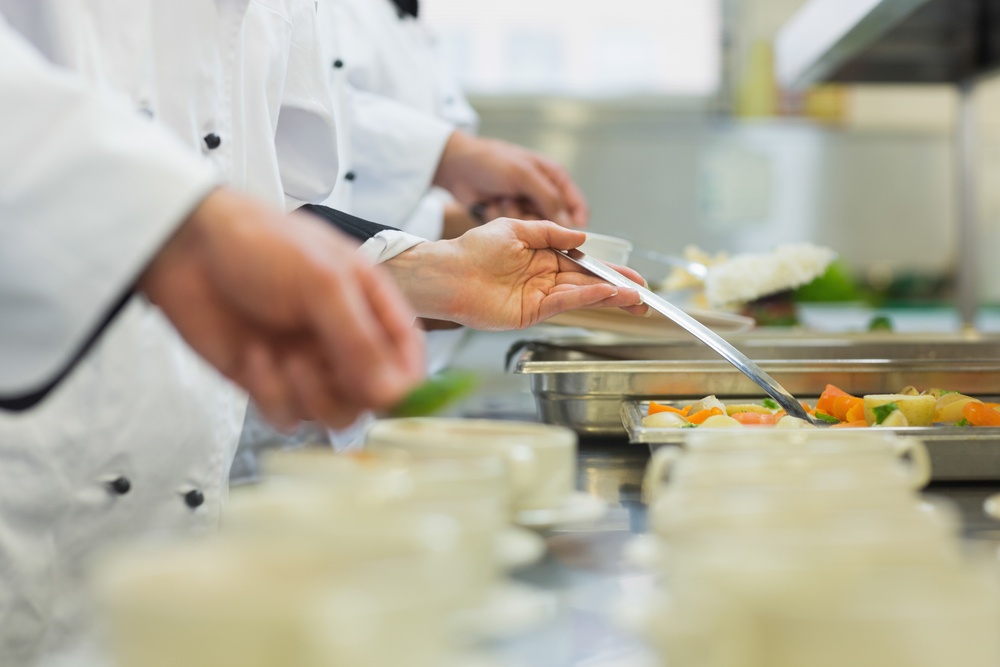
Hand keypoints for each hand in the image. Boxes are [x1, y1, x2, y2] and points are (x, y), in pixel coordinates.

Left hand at [138, 188, 424, 428]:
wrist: (186, 248)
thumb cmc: (261, 245)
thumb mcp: (323, 282)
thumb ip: (360, 339)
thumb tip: (392, 394)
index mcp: (371, 306)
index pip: (408, 360)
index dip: (404, 383)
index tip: (384, 391)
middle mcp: (345, 340)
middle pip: (374, 397)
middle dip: (346, 389)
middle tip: (314, 362)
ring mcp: (310, 363)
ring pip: (334, 414)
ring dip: (309, 395)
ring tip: (282, 359)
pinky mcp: (271, 382)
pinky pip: (289, 416)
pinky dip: (271, 395)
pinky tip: (253, 355)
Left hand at [382, 218, 647, 329]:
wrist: (448, 272)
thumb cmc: (473, 248)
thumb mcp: (515, 227)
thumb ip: (550, 232)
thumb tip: (581, 236)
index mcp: (542, 257)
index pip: (583, 265)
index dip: (608, 270)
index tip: (631, 275)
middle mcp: (544, 279)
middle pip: (588, 284)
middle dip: (617, 288)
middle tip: (644, 295)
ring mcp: (538, 297)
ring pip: (580, 295)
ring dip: (608, 297)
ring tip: (634, 300)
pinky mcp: (530, 312)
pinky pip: (563, 303)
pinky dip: (585, 299)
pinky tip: (604, 296)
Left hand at [434, 131, 588, 228]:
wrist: (458, 167)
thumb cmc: (492, 161)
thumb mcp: (524, 175)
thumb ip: (549, 198)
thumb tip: (568, 224)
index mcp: (553, 177)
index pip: (576, 204)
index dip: (577, 221)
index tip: (573, 238)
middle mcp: (542, 193)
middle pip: (554, 220)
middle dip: (535, 215)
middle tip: (520, 203)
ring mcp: (525, 206)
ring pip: (532, 226)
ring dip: (516, 214)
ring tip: (502, 198)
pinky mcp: (509, 216)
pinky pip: (514, 228)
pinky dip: (502, 216)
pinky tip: (492, 203)